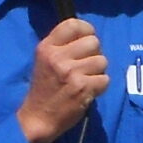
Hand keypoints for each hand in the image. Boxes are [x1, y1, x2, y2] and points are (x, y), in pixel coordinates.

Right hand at [16, 18, 107, 142]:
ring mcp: (71, 72)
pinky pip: (105, 79)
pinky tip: (87, 92)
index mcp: (47, 48)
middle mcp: (58, 57)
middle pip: (93, 42)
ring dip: (97, 72)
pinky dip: (99, 87)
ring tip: (84, 81)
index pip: (73, 24)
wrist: (37, 118)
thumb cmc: (43, 89)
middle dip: (94, 54)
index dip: (86, 30)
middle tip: (85, 66)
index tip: (86, 40)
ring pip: (102, 61)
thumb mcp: (44, 61)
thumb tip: (88, 36)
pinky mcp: (83, 88)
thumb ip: (61, 46)